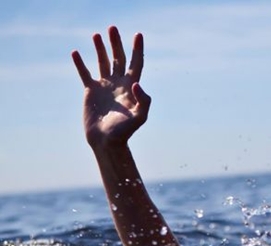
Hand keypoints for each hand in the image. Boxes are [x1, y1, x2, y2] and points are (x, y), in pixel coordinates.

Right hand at [72, 26, 150, 148]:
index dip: (137, 49)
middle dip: (116, 43)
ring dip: (100, 49)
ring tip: (97, 35)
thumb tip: (137, 84)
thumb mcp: (139, 117)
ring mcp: (104, 87)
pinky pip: (85, 73)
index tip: (138, 35)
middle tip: (112, 27)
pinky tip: (76, 52)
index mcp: (131, 87)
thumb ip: (143, 101)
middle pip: (118, 58)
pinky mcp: (90, 91)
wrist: (107, 141)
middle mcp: (119, 84)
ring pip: (102, 62)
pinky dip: (80, 63)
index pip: (136, 63)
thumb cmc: (125, 132)